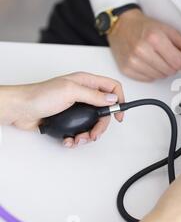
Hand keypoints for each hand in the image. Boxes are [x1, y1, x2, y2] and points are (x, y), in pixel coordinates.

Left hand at [0, 72, 124, 147]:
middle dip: (101, 125)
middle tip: (94, 134)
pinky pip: (80, 130)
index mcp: (86, 82)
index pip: (112, 87)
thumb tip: (112, 98)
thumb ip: (94, 95)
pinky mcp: (69, 119)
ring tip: (79, 139)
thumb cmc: (39, 95)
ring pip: (93, 123)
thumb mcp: (70, 91)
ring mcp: (76, 107)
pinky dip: (77, 138)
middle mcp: (83, 94)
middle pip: (104, 111)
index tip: (118, 115)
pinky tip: (69, 139)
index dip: (119, 100)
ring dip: (88, 134)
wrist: (19, 109)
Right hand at [108, 9, 180, 81]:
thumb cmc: (145, 27)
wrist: (121, 26)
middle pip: (170, 71)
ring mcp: (133, 61)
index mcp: (154, 38)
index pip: (178, 62)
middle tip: (168, 55)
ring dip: (163, 69)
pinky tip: (148, 62)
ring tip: (157, 57)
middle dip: (173, 65)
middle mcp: (142, 50)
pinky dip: (152, 73)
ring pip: (161, 77)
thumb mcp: (168, 30)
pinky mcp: (127, 70)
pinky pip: (149, 79)